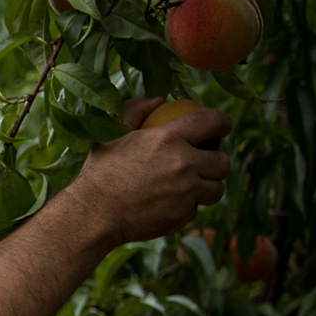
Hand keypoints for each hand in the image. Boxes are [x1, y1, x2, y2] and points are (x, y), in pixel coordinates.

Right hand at [62, 97, 232, 247]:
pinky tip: (167, 203)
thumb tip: (159, 100)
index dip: (222, 123)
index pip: (213, 122)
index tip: (220, 128)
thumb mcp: (111, 133)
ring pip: (216, 189)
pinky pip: (195, 209)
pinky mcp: (182, 215)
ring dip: (207, 187)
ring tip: (191, 186)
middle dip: (217, 161)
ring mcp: (185, 192)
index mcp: (168, 137)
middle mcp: (183, 163)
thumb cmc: (100, 171)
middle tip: (205, 163)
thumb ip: (135, 110)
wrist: (93, 213)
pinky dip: (185, 207)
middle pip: (223, 162)